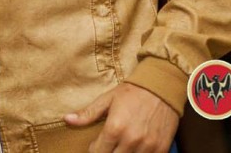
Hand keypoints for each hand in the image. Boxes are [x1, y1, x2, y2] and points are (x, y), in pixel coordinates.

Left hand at [64, 82, 178, 152]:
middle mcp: (130, 140)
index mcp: (114, 128)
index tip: (98, 143)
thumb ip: (88, 113)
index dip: (95, 149)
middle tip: (112, 143)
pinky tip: (138, 146)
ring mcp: (146, 147)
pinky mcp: (160, 149)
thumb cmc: (134, 90)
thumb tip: (67, 119)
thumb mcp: (109, 98)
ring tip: (124, 143)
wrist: (163, 84)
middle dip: (109, 152)